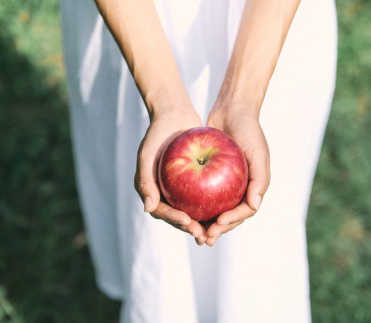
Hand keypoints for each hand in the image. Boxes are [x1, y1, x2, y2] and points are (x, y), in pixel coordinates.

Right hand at [134, 109, 208, 244]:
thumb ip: (145, 181)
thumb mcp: (147, 155)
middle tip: (205, 235)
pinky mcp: (194, 183)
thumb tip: (148, 208)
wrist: (173, 116)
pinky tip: (225, 212)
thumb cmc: (156, 134)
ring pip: (192, 211)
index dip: (175, 220)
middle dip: (191, 228)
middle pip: (178, 217)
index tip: (188, 221)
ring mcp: (179, 190)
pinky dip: (212, 206)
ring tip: (215, 231)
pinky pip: (204, 198)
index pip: (161, 212)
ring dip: (203, 224)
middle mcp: (165, 194)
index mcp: (151, 192)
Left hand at [204, 106, 270, 245]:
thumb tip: (254, 206)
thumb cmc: (249, 131)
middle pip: (228, 216)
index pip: (243, 212)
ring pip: (213, 209)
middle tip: (202, 237)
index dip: (231, 222)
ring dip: (204, 222)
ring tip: (191, 230)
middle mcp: (239, 190)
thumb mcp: (258, 154)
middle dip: (216, 229)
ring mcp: (225, 184)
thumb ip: (260, 180)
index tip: (217, 224)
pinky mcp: (210, 177)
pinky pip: (201, 193)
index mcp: (253, 189)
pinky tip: (181, 210)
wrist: (232, 110)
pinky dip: (193, 203)